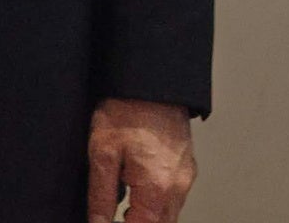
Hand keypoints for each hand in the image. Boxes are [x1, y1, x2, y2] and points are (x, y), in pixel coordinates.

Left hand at [86, 97, 196, 222]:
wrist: (152, 80)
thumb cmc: (127, 110)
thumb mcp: (103, 153)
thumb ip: (101, 197)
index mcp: (157, 189)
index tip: (107, 222)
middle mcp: (178, 188)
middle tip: (114, 216)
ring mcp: (186, 177)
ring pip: (169, 216)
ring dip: (148, 217)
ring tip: (124, 204)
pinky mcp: (187, 166)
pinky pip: (174, 198)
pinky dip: (157, 204)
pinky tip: (139, 191)